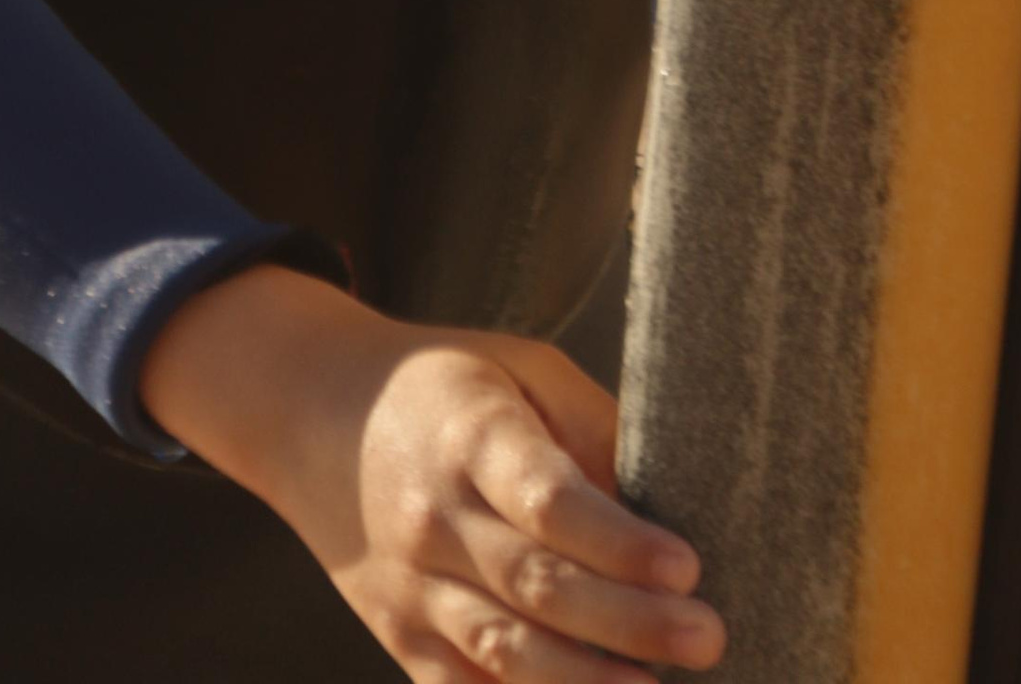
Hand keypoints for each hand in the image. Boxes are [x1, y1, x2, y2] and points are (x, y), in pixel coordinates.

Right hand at [141, 262, 724, 675]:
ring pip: (504, 655)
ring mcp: (412, 589)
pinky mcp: (400, 639)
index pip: (548, 500)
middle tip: (708, 638)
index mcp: (470, 435)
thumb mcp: (521, 368)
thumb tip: (669, 504)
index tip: (687, 565)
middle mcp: (435, 517)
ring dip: (589, 683)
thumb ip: (592, 431)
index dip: (619, 541)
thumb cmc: (443, 386)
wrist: (312, 413)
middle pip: (538, 586)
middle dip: (630, 624)